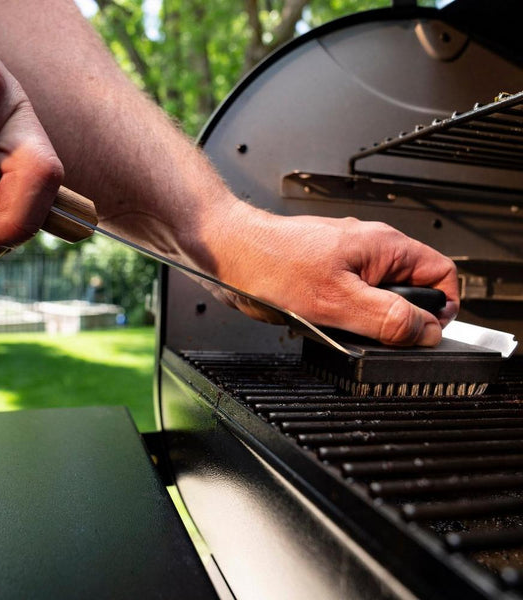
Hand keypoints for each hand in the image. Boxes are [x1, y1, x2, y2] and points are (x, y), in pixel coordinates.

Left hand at [208, 203, 458, 346]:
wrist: (228, 254)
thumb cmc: (270, 263)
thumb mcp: (337, 301)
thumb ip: (388, 317)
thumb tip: (426, 331)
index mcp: (383, 246)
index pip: (441, 274)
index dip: (442, 307)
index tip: (426, 332)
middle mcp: (368, 250)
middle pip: (410, 290)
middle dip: (398, 317)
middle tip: (374, 333)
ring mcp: (345, 262)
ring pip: (377, 298)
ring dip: (366, 319)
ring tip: (340, 325)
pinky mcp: (324, 275)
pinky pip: (349, 300)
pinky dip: (343, 316)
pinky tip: (322, 321)